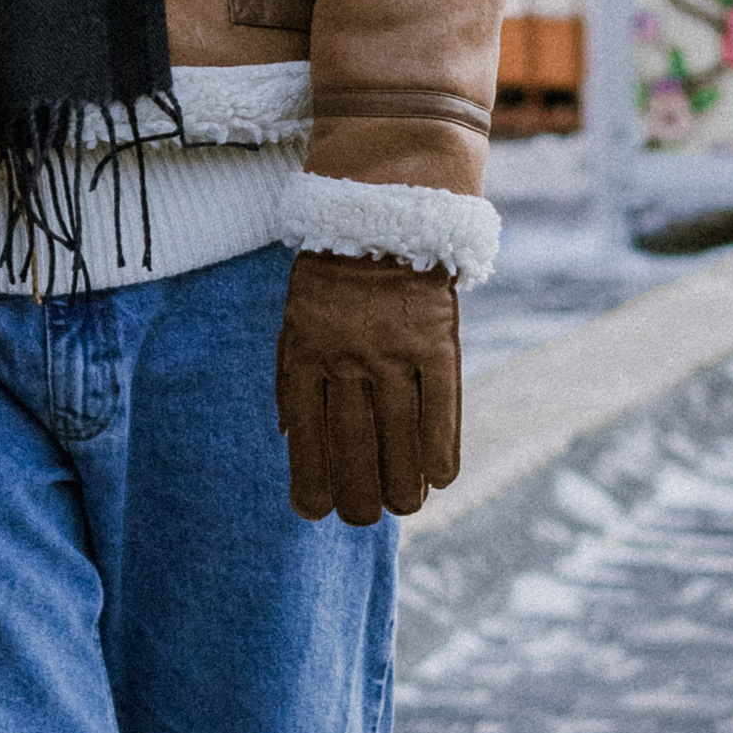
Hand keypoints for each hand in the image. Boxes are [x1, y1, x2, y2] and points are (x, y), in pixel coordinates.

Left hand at [275, 250, 460, 526]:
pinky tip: (438, 477)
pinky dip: (440, 447)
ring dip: (401, 482)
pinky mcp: (437, 342)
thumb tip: (291, 442)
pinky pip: (440, 406)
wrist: (384, 216)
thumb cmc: (333, 280)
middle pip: (353, 443)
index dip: (310, 478)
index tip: (314, 511)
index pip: (306, 433)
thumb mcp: (296, 322)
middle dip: (356, 492)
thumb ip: (292, 380)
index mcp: (306, 353)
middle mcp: (348, 357)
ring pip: (398, 434)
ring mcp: (395, 351)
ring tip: (401, 507)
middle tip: (361, 517)